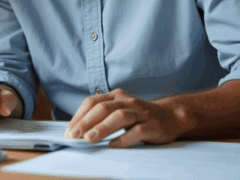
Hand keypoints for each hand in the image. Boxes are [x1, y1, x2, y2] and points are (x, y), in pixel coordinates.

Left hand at [65, 88, 183, 146]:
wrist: (170, 117)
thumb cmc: (138, 116)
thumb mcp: (118, 110)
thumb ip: (101, 116)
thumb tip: (76, 130)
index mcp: (115, 96)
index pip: (92, 102)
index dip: (79, 116)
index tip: (69, 131)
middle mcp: (127, 101)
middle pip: (103, 108)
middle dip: (86, 122)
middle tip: (74, 136)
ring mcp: (140, 112)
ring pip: (119, 116)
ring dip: (102, 128)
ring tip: (89, 139)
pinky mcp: (152, 125)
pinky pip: (137, 130)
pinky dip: (124, 138)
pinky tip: (113, 145)